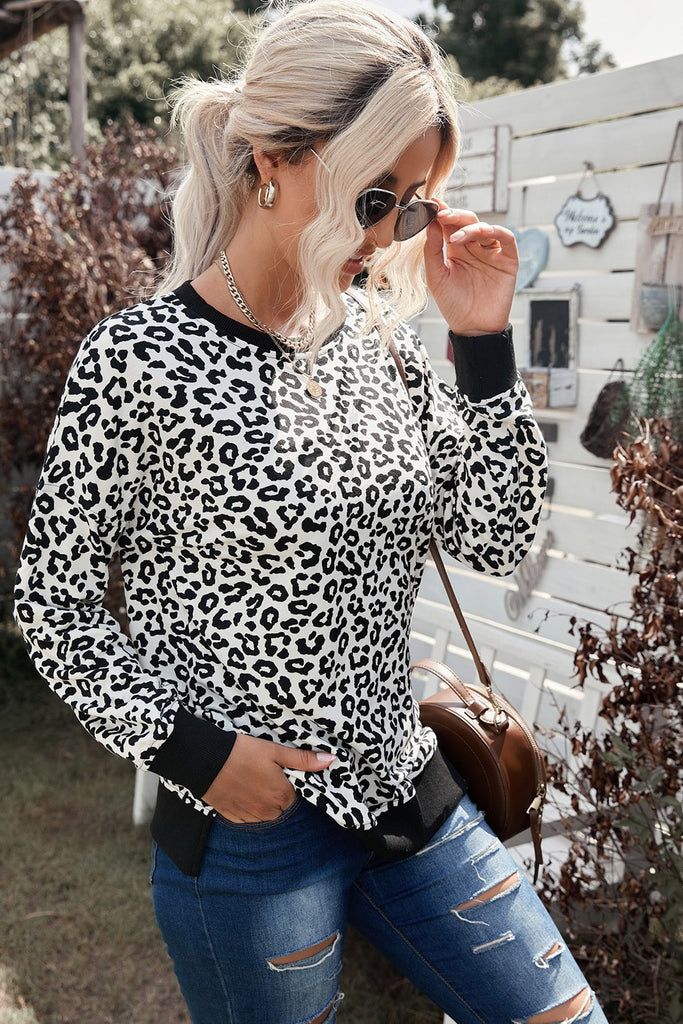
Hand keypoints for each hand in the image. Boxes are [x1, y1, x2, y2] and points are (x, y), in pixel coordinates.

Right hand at [202, 734, 335, 822]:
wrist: (204, 760)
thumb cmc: (241, 752)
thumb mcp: (275, 751)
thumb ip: (303, 759)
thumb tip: (331, 760)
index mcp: (281, 795)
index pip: (294, 796)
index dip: (287, 783)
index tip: (277, 771)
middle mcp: (267, 811)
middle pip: (280, 807)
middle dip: (275, 794)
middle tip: (262, 773)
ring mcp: (248, 816)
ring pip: (263, 813)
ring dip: (261, 801)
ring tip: (249, 780)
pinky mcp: (231, 817)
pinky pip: (246, 817)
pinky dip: (245, 806)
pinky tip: (238, 789)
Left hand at [423, 205, 518, 335]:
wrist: (473, 327)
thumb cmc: (453, 304)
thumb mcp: (436, 277)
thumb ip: (432, 251)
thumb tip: (430, 223)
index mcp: (456, 249)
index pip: (449, 225)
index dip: (441, 213)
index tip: (431, 204)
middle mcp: (474, 247)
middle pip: (467, 221)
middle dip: (455, 215)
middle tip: (442, 214)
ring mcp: (492, 252)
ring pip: (485, 228)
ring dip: (470, 227)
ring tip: (455, 237)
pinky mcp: (508, 260)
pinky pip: (506, 238)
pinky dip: (495, 231)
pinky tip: (481, 235)